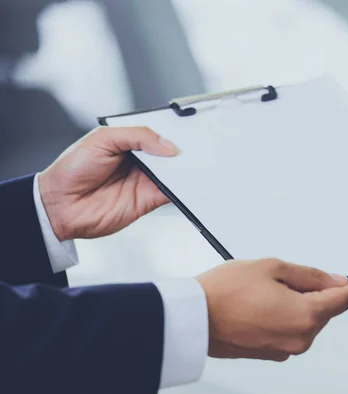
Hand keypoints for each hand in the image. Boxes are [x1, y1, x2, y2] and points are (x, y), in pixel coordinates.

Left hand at [38, 127, 178, 240]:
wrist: (59, 205)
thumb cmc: (71, 169)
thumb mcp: (102, 139)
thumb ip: (136, 136)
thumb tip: (166, 145)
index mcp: (127, 143)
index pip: (156, 135)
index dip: (169, 134)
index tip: (182, 132)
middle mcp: (138, 162)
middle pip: (167, 154)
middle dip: (178, 151)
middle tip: (187, 147)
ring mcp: (143, 181)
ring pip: (173, 172)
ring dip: (182, 169)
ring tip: (186, 162)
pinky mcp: (147, 200)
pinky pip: (170, 193)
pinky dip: (180, 188)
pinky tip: (182, 181)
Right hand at [197, 258, 347, 360]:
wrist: (194, 317)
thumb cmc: (225, 292)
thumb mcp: (272, 268)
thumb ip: (309, 275)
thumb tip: (333, 281)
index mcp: (304, 316)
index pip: (341, 301)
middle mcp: (299, 338)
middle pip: (323, 311)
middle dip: (318, 292)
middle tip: (293, 275)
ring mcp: (285, 349)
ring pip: (307, 321)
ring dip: (300, 304)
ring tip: (269, 288)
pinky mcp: (271, 353)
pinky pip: (291, 330)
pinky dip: (288, 316)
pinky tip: (266, 303)